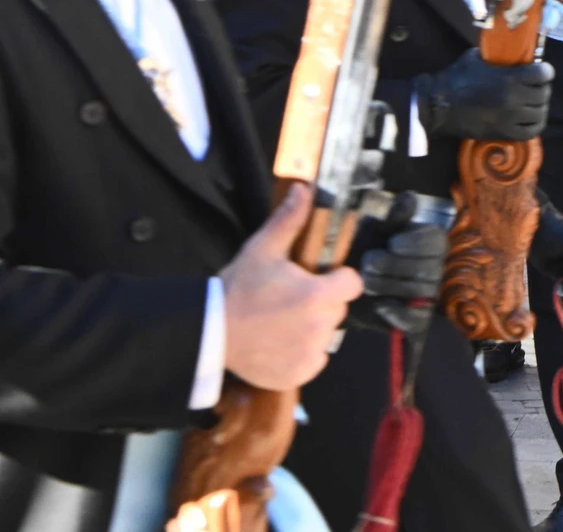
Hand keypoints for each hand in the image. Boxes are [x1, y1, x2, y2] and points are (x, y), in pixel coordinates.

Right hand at [220, 183, 362, 390]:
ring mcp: (311, 354)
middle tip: (292, 298)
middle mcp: (320, 327)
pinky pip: (314, 359)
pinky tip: (279, 342)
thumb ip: (288, 220)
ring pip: (327, 334)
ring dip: (313, 327)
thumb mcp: (262, 249)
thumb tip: (304, 188)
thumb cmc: (237, 288)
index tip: (318, 278)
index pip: (352, 284)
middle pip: (338, 308)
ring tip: (282, 321)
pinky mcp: (301, 374)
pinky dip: (302, 352)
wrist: (209, 333)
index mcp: (316, 295)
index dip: (338, 278)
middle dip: (322, 301)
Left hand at [347, 222, 446, 333]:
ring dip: (388, 285)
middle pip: (426, 269)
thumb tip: (409, 197)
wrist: (350, 284)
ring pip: (417, 293)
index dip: (415, 244)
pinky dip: (395, 312)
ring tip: (365, 280)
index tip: (392, 243)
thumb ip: (395, 217)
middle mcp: (436, 269)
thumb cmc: (369, 249)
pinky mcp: (418, 320)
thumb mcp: (379, 230)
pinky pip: (414, 319)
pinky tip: (379, 303)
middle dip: (394, 265)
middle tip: (367, 262)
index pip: (435, 242)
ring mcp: (429, 296)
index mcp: (432, 242)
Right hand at [413, 50, 553, 141]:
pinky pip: (532, 131)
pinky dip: (535, 123)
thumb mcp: (477, 57)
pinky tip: (529, 117)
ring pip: (541, 113)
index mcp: (509, 78)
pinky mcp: (506, 134)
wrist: (439, 107)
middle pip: (544, 94)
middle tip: (534, 86)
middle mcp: (514, 99)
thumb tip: (511, 51)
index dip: (545, 71)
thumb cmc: (456, 79)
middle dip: (541, 88)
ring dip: (538, 106)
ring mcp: (511, 119)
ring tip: (531, 102)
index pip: (544, 75)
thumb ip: (497, 55)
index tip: (540, 71)